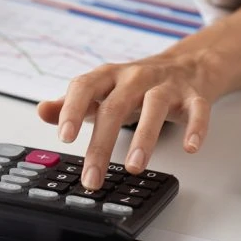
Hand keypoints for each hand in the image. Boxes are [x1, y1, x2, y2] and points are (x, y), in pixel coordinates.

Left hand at [37, 0, 240, 189]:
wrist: (189, 63)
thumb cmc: (138, 84)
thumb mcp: (103, 89)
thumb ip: (73, 103)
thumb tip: (43, 111)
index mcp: (109, 75)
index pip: (85, 87)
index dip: (72, 109)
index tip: (64, 137)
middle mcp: (136, 77)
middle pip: (116, 106)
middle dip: (102, 144)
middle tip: (92, 176)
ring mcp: (166, 85)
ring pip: (155, 106)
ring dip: (144, 138)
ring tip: (133, 168)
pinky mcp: (194, 95)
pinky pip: (197, 110)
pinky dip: (195, 128)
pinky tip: (189, 148)